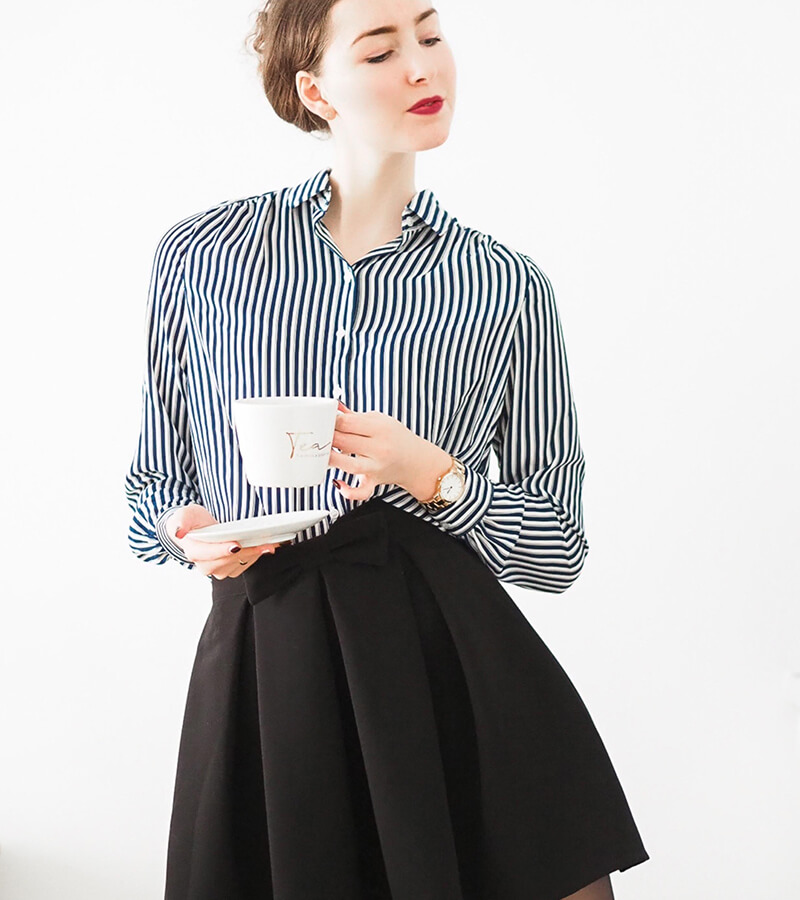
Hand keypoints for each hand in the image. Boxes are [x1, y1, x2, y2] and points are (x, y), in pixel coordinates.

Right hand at [164, 503, 287, 579]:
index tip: (236, 545)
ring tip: (269, 544)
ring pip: (238, 565)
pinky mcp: (229, 569)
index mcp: (194, 551)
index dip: (222, 550)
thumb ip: (181, 521)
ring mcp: (218, 568)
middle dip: (246, 552)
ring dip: (254, 555)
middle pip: (227, 561)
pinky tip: (265, 547)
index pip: (209, 554)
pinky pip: (245, 565)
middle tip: (263, 543)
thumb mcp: (184, 515)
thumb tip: (178, 531)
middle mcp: (205, 564)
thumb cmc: (192, 521)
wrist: (198, 528)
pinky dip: (256, 556)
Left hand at [329, 400, 445, 501]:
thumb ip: (355, 416)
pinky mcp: (374, 482)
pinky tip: (338, 483)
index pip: (348, 423)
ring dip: (332, 460)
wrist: (416, 460)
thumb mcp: (379, 420)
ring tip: (320, 454)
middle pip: (345, 442)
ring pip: (349, 465)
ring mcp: (376, 467)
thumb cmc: (396, 438)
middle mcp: (379, 448)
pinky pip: (361, 491)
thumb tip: (334, 407)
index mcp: (380, 429)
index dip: (330, 421)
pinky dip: (349, 491)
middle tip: (316, 436)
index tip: (322, 420)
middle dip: (327, 438)